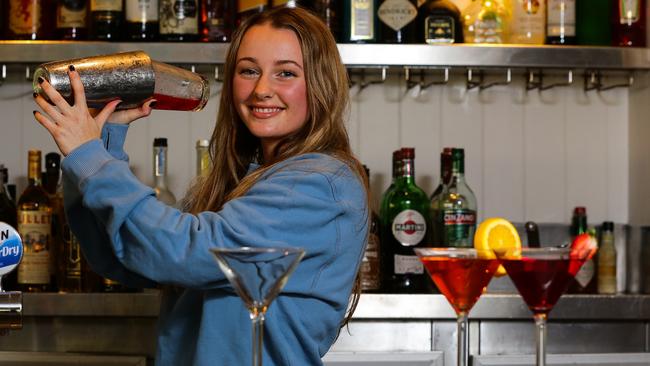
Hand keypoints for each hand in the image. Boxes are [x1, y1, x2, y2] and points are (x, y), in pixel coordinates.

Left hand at [33, 65, 154, 155]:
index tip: (71, 69)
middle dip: (48, 88)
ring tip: (35, 95)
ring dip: (40, 101)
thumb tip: (117, 101)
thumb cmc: (92, 140)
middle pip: (58, 98)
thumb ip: (106, 111)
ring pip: (49, 109)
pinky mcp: (57, 132)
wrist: (88, 156)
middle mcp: (73, 116)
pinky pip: (45, 123)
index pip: (80, 92)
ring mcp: (64, 124)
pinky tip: (35, 113)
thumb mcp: (99, 123)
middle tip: (41, 80)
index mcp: (83, 112)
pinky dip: (39, 118)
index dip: (75, 79)